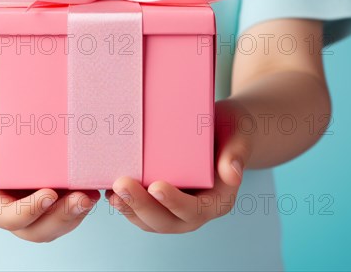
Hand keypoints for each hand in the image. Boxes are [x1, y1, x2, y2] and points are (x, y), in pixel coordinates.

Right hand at [0, 101, 99, 242]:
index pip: (7, 217)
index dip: (30, 210)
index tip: (49, 193)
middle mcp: (9, 209)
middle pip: (36, 229)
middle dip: (61, 218)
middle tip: (83, 199)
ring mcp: (29, 205)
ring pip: (54, 224)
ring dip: (75, 214)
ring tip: (92, 195)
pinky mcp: (46, 196)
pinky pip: (63, 209)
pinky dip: (79, 204)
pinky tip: (94, 187)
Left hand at [105, 99, 252, 232]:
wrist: (225, 129)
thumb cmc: (234, 129)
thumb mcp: (240, 133)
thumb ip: (236, 152)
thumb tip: (232, 173)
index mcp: (219, 200)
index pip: (196, 210)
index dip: (175, 202)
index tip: (156, 187)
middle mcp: (197, 211)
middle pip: (168, 221)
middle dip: (142, 206)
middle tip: (121, 184)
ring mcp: (178, 209)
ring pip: (151, 221)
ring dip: (130, 209)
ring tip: (111, 192)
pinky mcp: (162, 202)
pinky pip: (142, 212)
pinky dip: (127, 205)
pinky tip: (110, 191)